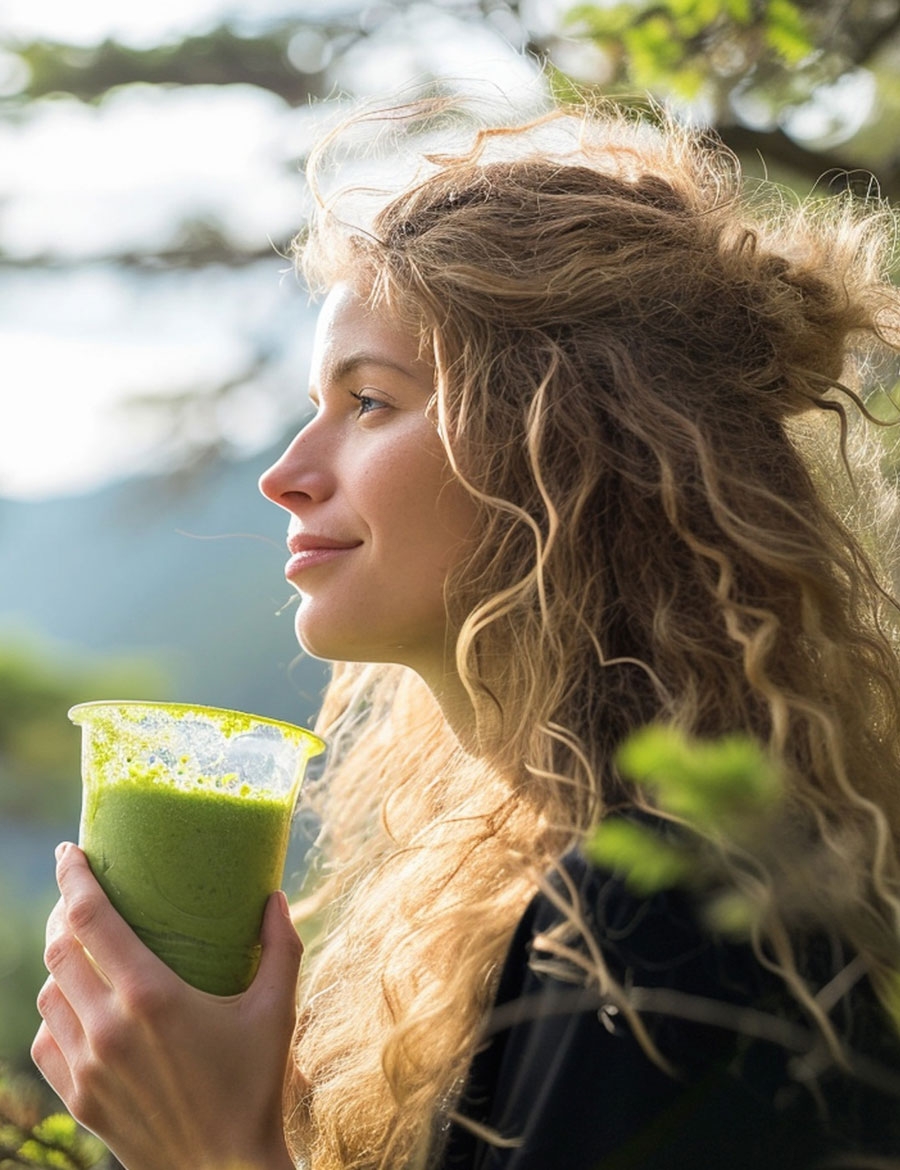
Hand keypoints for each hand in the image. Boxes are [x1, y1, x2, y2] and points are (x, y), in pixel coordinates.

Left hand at [32, 843, 300, 1169]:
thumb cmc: (254, 1087)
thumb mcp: (276, 1010)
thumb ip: (279, 947)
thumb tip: (274, 896)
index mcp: (152, 996)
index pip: (90, 919)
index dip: (72, 878)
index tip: (70, 851)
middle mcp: (108, 1027)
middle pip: (59, 948)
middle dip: (64, 911)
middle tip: (82, 893)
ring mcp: (86, 1066)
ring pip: (47, 992)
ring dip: (60, 961)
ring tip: (83, 946)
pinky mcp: (78, 1097)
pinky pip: (45, 1039)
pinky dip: (54, 1012)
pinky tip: (78, 1005)